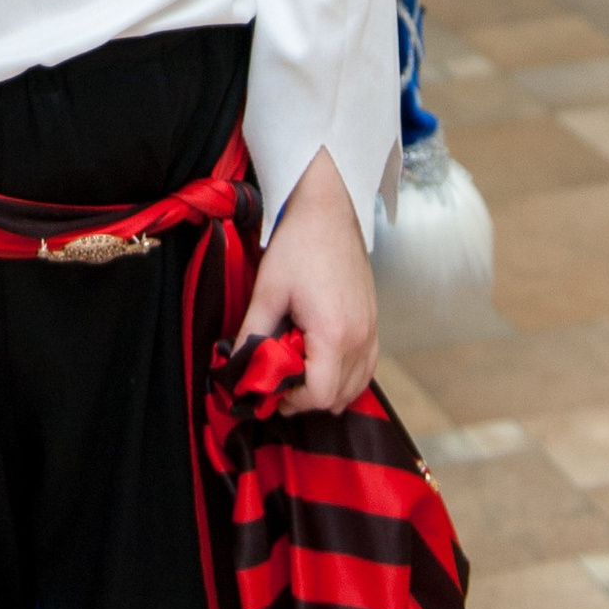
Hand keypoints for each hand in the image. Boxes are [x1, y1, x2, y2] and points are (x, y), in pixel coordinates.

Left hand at [243, 147, 377, 415]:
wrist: (328, 208)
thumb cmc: (299, 244)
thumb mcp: (268, 291)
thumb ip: (251, 335)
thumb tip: (234, 367)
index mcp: (335, 333)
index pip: (319, 395)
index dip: (291, 400)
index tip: (270, 388)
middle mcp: (361, 337)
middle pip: (339, 397)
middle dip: (305, 396)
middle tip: (279, 378)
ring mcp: (372, 330)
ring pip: (356, 386)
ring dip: (327, 388)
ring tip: (298, 368)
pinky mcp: (374, 322)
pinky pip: (366, 367)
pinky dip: (346, 375)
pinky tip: (321, 361)